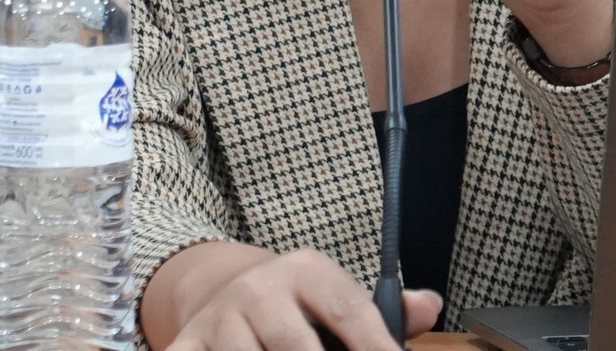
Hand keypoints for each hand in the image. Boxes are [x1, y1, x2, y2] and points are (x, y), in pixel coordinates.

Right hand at [151, 244, 440, 350]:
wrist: (222, 290)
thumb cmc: (296, 310)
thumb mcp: (336, 300)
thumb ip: (386, 314)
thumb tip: (429, 306)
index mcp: (306, 271)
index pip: (348, 311)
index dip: (374, 346)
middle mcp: (259, 288)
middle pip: (296, 346)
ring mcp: (219, 318)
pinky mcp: (186, 343)